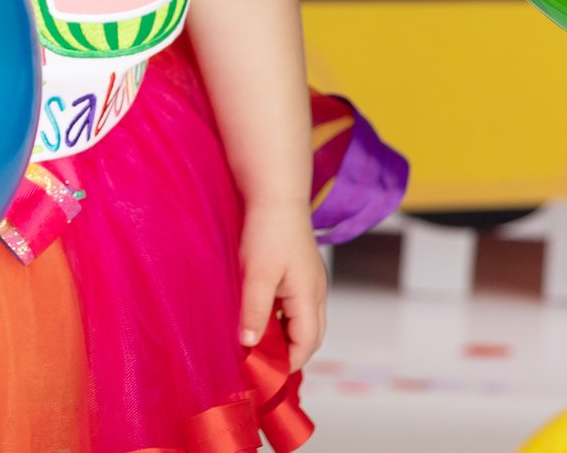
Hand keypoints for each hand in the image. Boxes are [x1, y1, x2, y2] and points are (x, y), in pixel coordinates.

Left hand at [238, 203, 326, 368]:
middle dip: (287, 354)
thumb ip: (255, 311)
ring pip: (302, 321)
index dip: (287, 363)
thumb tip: (250, 345)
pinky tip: (258, 314)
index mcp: (310, 297)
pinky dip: (280, 318)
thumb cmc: (268, 230)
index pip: (306, 344)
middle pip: (309, 336)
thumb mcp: (258, 274)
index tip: (263, 373)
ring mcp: (310, 282)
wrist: (275, 194)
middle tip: (259, 363)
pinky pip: (295, 306)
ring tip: (255, 341)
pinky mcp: (300, 273)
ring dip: (282, 335)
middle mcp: (316, 293)